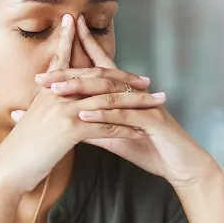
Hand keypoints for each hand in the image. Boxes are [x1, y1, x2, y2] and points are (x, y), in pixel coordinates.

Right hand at [0, 14, 165, 195]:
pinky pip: (104, 125)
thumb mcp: (31, 121)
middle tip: (147, 80)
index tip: (95, 33)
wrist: (7, 169)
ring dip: (135, 103)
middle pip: (97, 78)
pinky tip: (141, 130)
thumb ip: (44, 108)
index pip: (66, 59)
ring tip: (155, 104)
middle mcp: (56, 94)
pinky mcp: (69, 129)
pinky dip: (125, 128)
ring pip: (107, 100)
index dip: (81, 44)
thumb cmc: (20, 150)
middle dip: (125, 78)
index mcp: (47, 90)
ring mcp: (63, 110)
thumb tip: (54, 102)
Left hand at [17, 15, 219, 187]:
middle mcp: (133, 93)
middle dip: (69, 74)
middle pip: (97, 77)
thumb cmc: (149, 148)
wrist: (182, 166)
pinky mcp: (151, 121)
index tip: (49, 56)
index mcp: (124, 94)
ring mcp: (143, 105)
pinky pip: (124, 115)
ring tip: (56, 91)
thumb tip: (65, 122)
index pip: (98, 70)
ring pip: (108, 92)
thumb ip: (92, 127)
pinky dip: (103, 115)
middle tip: (42, 77)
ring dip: (81, 90)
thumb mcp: (114, 137)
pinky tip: (83, 115)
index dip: (77, 58)